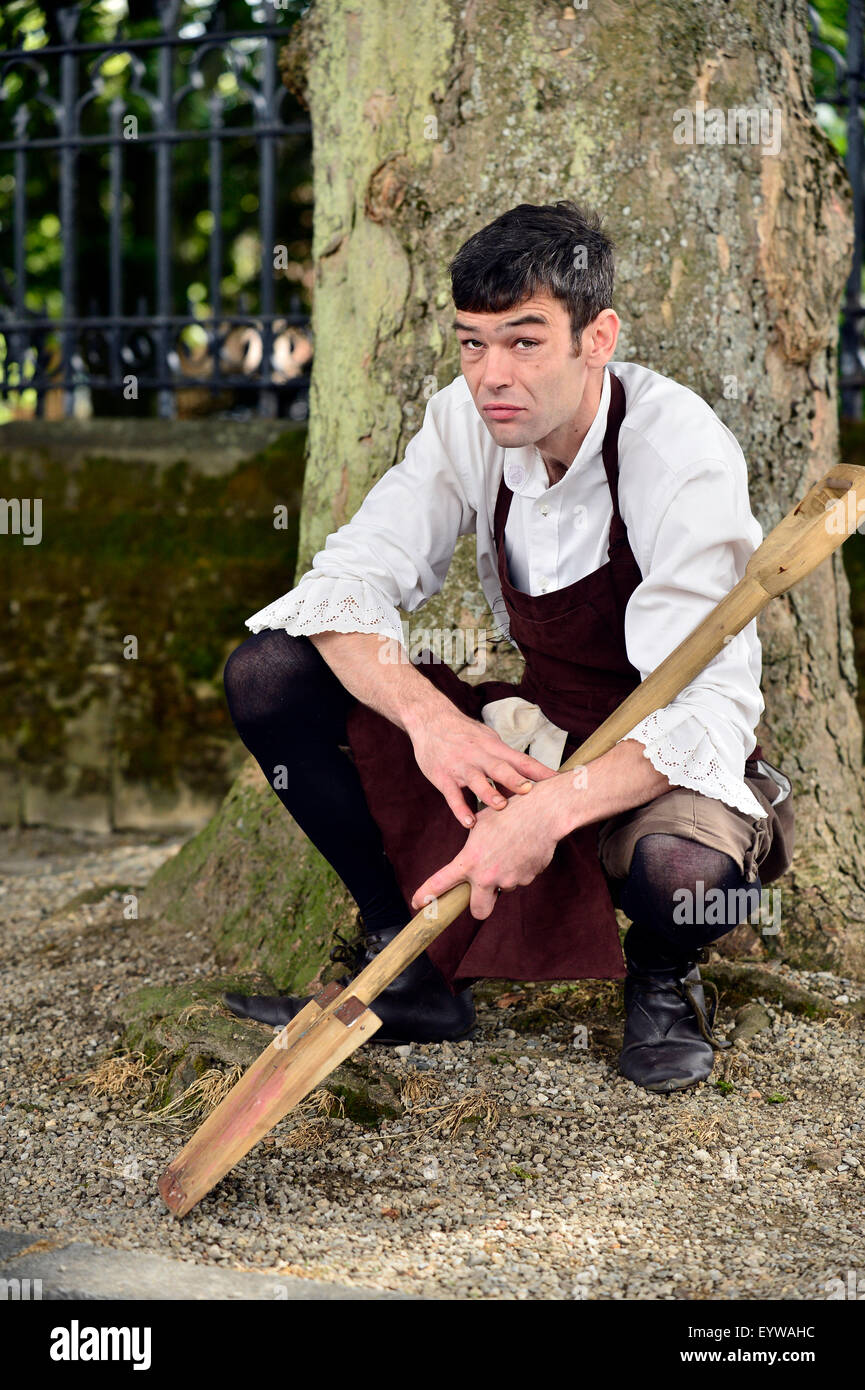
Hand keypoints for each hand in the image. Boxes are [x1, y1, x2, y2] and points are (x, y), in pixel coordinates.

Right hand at [407, 703, 557, 827]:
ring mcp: (461, 766)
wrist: (430, 719)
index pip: (521, 760)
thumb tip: (526, 784)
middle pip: (500, 768)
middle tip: (530, 791)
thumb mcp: (487, 741)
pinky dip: (459, 809)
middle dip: (515, 780)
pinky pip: (452, 795)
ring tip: (500, 806)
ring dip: (488, 793)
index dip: (539, 771)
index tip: (558, 781)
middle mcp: (479, 756)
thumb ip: (505, 762)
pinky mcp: (442, 777)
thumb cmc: (465, 734)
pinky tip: (469, 823)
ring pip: (477, 781)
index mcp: (494, 747)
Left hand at [410, 777, 567, 919]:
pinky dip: (520, 868)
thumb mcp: (481, 823)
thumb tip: (473, 855)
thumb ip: (473, 845)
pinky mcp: (528, 878)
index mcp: (470, 860)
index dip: (426, 895)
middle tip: (479, 895)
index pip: (441, 883)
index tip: (417, 903)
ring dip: (504, 877)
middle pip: (479, 910)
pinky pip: (520, 878)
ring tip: (511, 850)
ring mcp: (510, 880)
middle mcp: (488, 876)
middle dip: (478, 907)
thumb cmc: (509, 811)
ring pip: (503, 888)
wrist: (543, 811)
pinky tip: (524, 849)